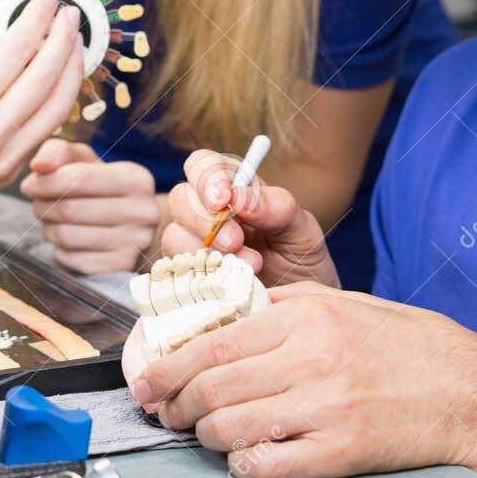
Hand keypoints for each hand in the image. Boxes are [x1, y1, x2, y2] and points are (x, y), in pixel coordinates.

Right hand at [0, 0, 83, 231]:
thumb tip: (17, 36)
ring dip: (73, 70)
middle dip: (64, 39)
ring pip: (58, 108)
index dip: (37, 19)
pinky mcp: (10, 172)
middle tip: (70, 14)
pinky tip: (59, 78)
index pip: (14, 51)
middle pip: (45, 77)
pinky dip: (58, 99)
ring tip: (74, 43)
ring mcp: (3, 158)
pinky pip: (46, 130)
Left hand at [20, 142, 158, 273]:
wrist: (132, 226)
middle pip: (69, 209)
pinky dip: (60, 250)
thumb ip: (58, 152)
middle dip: (42, 206)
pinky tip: (67, 241)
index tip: (29, 185)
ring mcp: (135, 243)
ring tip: (51, 221)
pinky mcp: (121, 267)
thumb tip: (39, 165)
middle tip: (38, 204)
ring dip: (48, 228)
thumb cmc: (101, 187)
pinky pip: (71, 260)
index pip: (76, 179)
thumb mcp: (84, 161)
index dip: (44, 182)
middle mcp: (143, 211)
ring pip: (67, 236)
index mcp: (137, 178)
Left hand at [130, 283, 476, 477]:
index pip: (212, 342)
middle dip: (176, 406)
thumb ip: (286, 306)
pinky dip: (243, 464)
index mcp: (308, 315)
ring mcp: (325, 406)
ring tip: (210, 434)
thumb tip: (225, 317)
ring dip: (207, 437)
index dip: (168, 367)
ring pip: (229, 428)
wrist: (469, 390)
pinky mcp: (339, 449)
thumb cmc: (410, 345)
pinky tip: (248, 456)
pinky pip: (266, 464)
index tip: (151, 380)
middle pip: (211, 387)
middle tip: (169, 413)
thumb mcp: (346, 303)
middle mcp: (311, 357)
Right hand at [160, 149, 339, 288]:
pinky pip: (176, 270)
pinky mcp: (188, 277)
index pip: (203, 165)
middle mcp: (208, 213)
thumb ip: (278, 207)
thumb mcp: (302, 231)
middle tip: (236, 242)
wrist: (299, 312)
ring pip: (174, 234)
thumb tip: (242, 198)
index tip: (224, 199)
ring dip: (207, 251)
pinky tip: (229, 284)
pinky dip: (201, 275)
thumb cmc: (301, 263)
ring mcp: (194, 245)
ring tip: (250, 267)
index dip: (207, 177)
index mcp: (235, 189)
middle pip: (180, 197)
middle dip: (205, 219)